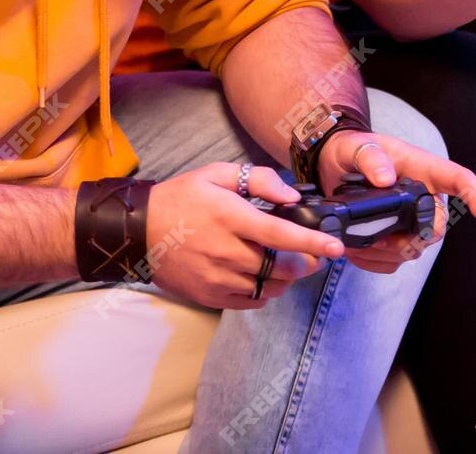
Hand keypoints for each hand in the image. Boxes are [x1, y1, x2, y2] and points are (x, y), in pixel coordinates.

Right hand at [144, 162, 345, 310]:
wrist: (139, 231)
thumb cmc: (181, 198)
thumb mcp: (216, 174)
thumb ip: (258, 180)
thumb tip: (292, 195)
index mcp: (229, 217)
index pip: (280, 234)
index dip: (312, 242)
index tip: (337, 248)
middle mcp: (225, 251)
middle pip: (281, 267)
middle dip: (306, 264)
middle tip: (314, 256)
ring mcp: (216, 278)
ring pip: (268, 287)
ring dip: (286, 279)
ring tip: (287, 265)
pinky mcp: (209, 296)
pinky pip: (250, 301)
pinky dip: (264, 292)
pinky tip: (262, 277)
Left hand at [317, 130, 475, 273]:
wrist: (334, 166)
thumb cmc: (352, 150)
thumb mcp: (356, 146)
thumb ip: (371, 157)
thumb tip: (385, 178)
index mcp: (422, 169)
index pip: (458, 178)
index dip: (475, 195)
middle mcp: (423, 196)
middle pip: (437, 226)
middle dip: (415, 239)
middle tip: (384, 239)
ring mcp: (409, 220)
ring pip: (415, 249)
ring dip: (388, 253)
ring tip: (358, 243)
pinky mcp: (393, 238)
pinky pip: (394, 261)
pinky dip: (375, 262)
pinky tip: (357, 251)